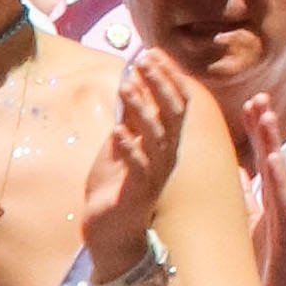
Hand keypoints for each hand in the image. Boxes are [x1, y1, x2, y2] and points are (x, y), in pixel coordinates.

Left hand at [80, 48, 186, 281]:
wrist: (112, 234)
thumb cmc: (118, 189)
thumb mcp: (123, 146)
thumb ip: (130, 119)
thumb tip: (130, 84)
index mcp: (162, 145)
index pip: (172, 106)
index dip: (165, 79)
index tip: (153, 52)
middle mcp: (164, 159)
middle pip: (170, 117)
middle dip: (159, 87)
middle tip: (145, 59)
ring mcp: (152, 177)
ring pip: (154, 139)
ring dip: (141, 111)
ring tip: (128, 86)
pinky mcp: (135, 195)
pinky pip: (137, 170)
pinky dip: (128, 150)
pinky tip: (117, 132)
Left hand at [244, 95, 285, 285]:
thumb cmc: (268, 266)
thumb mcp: (250, 225)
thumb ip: (246, 198)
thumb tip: (234, 171)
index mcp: (272, 200)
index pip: (263, 159)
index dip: (257, 131)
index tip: (247, 101)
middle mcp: (284, 204)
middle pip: (274, 158)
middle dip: (267, 128)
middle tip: (259, 97)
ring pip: (282, 175)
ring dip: (274, 144)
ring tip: (266, 116)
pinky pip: (285, 205)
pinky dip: (280, 182)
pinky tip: (273, 162)